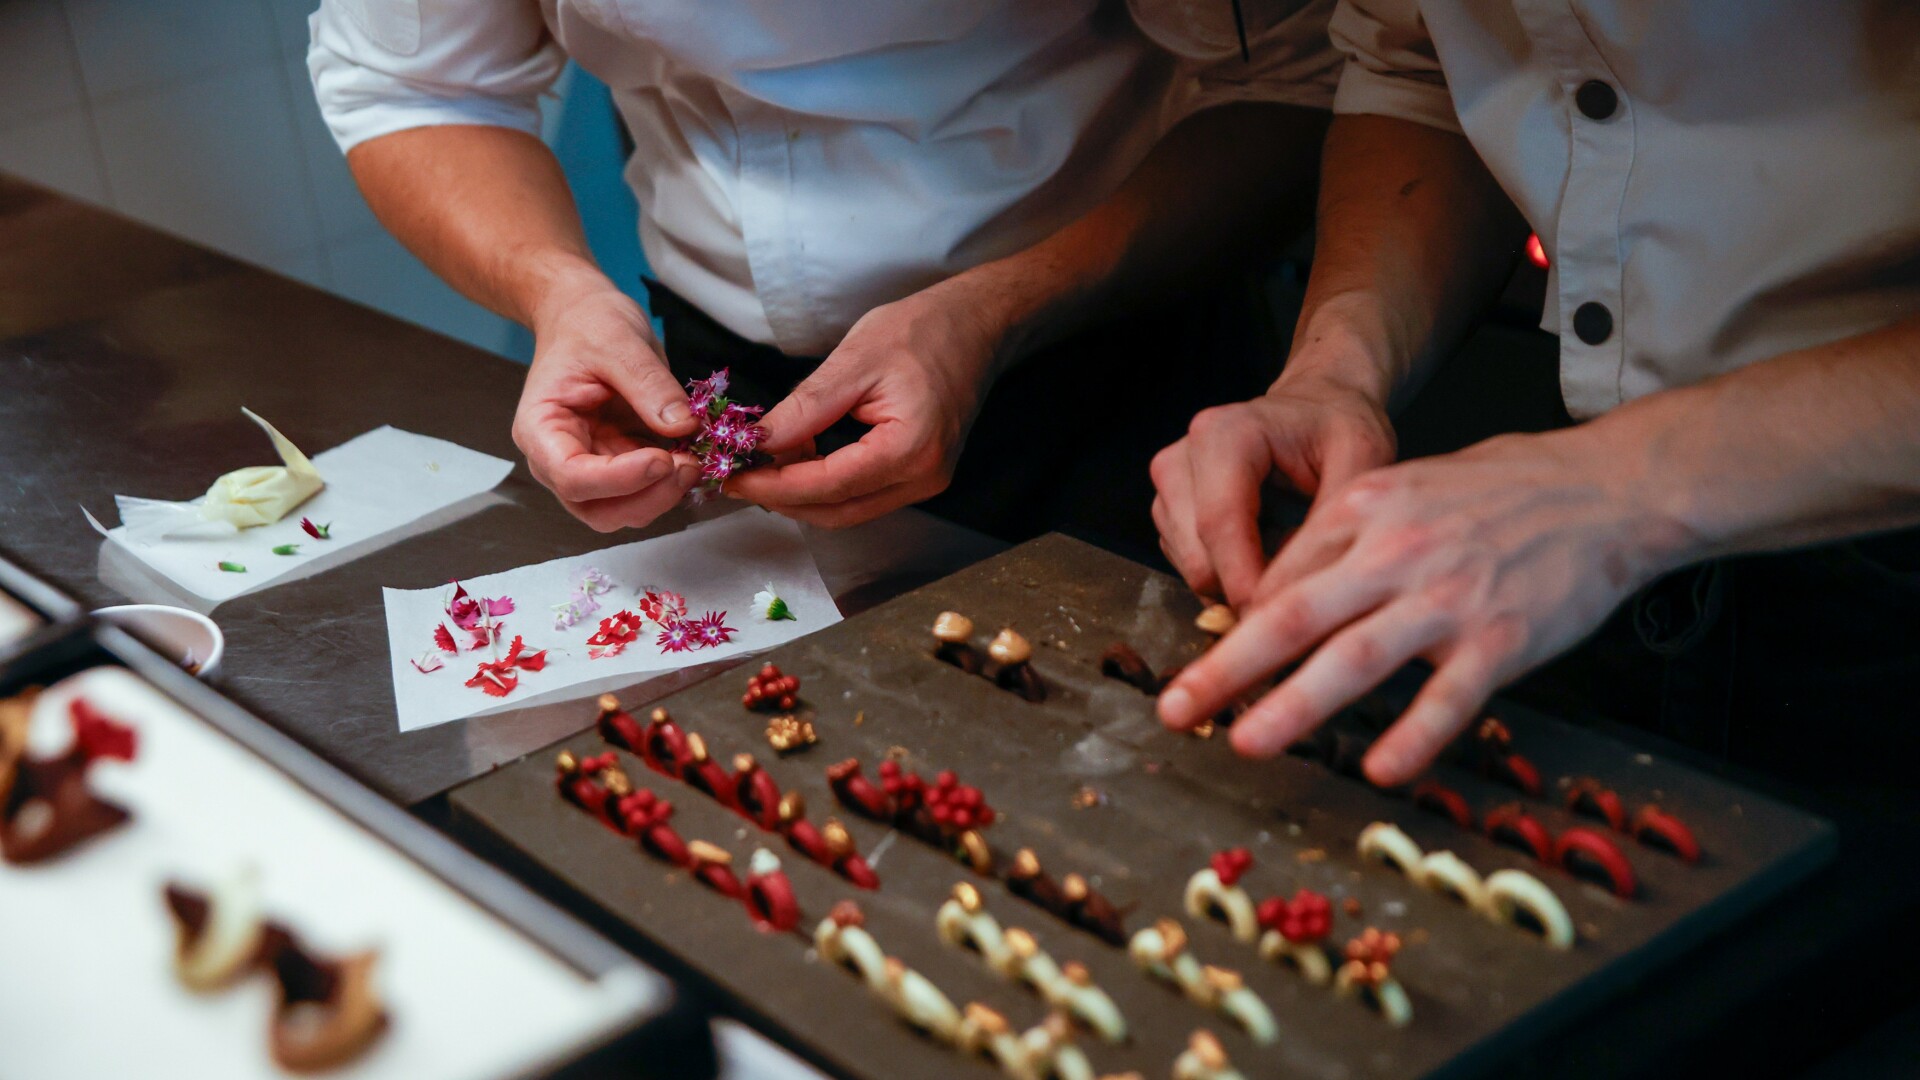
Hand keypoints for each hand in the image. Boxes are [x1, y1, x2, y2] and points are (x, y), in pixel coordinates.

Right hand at [513, 278, 701, 530]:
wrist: (584, 317)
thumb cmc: (588, 325)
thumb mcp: (619, 343)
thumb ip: (650, 386)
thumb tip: (684, 425)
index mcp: (542, 430)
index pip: (571, 477)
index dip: (619, 479)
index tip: (661, 459)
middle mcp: (560, 460)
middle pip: (598, 510)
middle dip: (647, 497)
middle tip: (688, 464)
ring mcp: (591, 467)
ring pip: (624, 511)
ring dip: (663, 496)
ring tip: (694, 459)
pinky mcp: (621, 465)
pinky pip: (645, 492)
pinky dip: (671, 484)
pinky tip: (693, 457)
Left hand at [727, 286, 1002, 527]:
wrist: (976, 324)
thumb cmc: (923, 331)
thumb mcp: (854, 361)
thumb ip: (806, 408)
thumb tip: (759, 441)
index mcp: (911, 449)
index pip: (828, 486)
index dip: (775, 485)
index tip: (732, 474)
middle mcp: (923, 478)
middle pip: (837, 513)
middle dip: (783, 499)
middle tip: (737, 475)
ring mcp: (925, 482)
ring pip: (848, 510)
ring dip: (802, 495)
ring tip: (763, 464)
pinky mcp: (920, 475)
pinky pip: (863, 494)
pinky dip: (825, 485)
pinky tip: (798, 459)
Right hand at [1150, 374, 1394, 608]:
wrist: (1316, 405)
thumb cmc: (1340, 428)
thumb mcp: (1362, 462)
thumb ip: (1331, 526)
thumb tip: (1295, 599)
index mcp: (1224, 435)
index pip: (1220, 525)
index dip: (1246, 583)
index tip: (1283, 621)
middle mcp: (1182, 457)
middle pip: (1199, 557)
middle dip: (1246, 591)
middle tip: (1302, 591)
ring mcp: (1168, 484)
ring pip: (1191, 569)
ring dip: (1239, 581)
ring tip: (1288, 552)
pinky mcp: (1168, 508)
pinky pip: (1190, 566)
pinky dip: (1229, 573)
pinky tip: (1266, 548)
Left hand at [1157, 427, 1693, 784]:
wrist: (1609, 488)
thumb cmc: (1505, 490)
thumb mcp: (1408, 486)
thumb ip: (1344, 536)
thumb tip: (1279, 592)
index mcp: (1368, 507)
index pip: (1284, 576)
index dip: (1235, 629)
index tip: (1202, 670)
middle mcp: (1398, 551)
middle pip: (1294, 615)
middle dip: (1228, 667)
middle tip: (1177, 708)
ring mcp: (1450, 597)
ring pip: (1356, 658)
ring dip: (1294, 705)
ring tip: (1246, 742)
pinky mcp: (1502, 639)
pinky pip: (1449, 697)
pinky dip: (1412, 735)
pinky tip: (1378, 769)